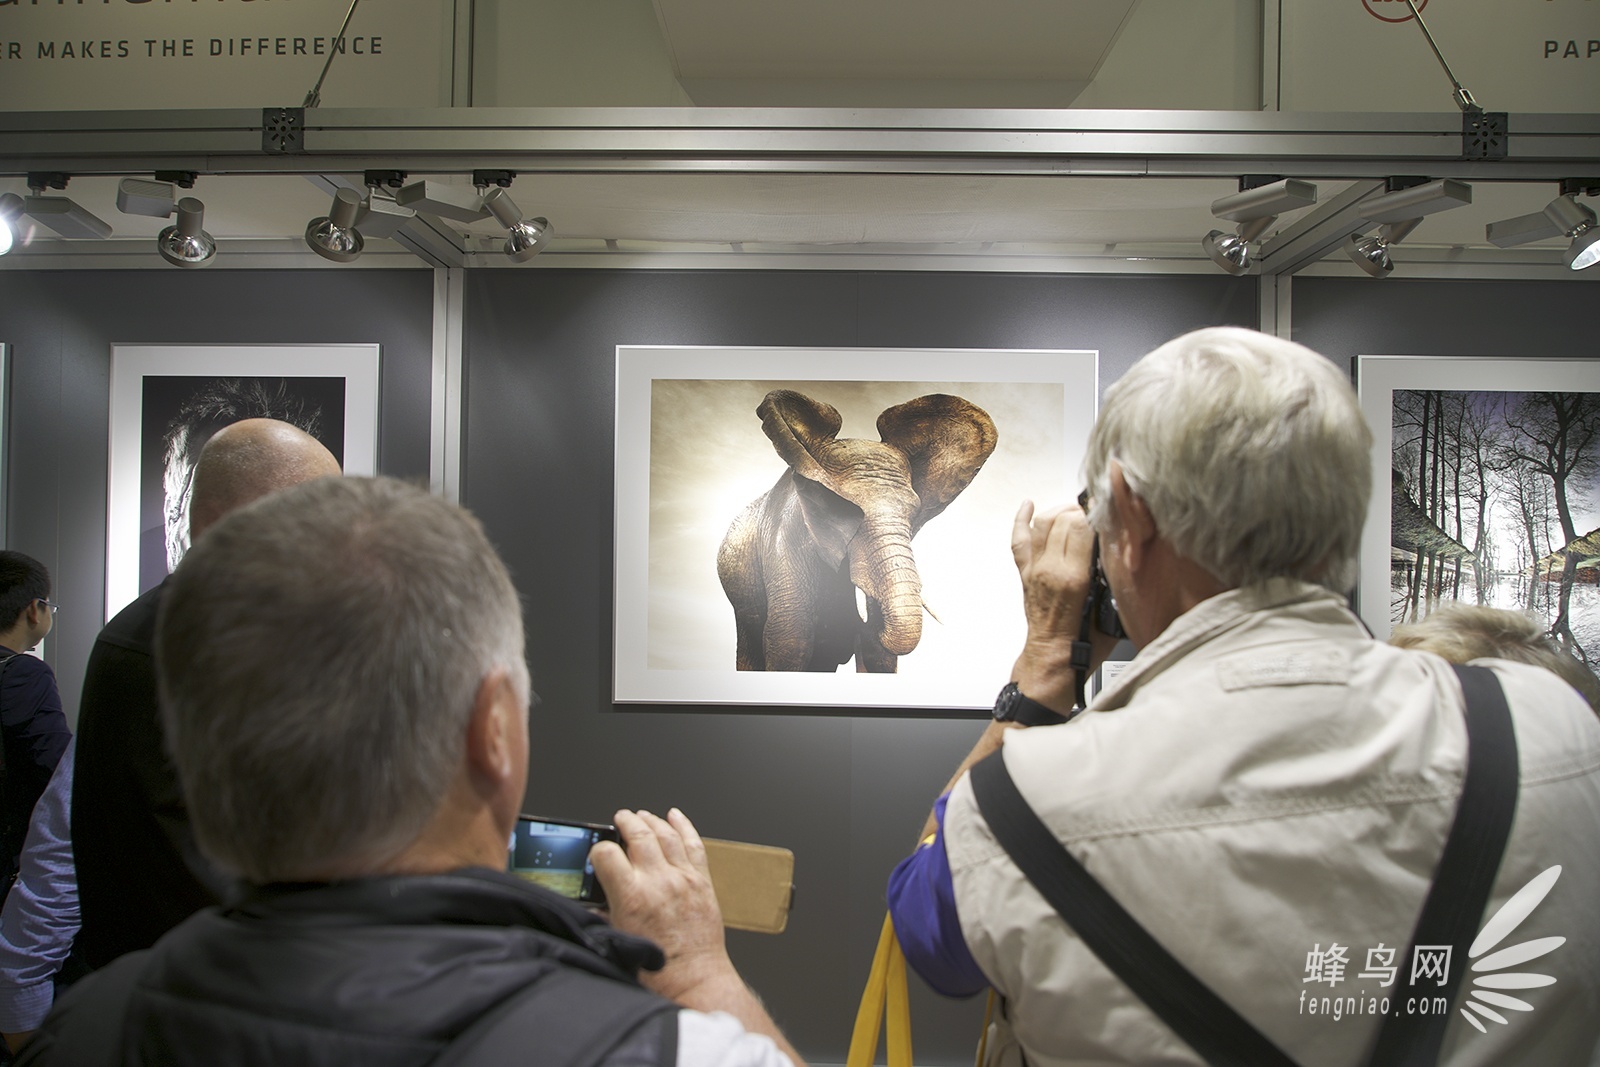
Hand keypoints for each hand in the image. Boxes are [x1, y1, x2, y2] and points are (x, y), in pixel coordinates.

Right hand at [590, 808, 732, 1004]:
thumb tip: (593, 902)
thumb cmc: (658, 969)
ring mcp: (683, 879)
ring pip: (665, 835)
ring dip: (651, 820)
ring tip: (641, 815)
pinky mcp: (702, 882)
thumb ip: (603, 915)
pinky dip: (684, 826)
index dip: (598, 850)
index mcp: (632, 897)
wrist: (695, 979)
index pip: (607, 854)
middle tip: (620, 818)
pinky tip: (675, 816)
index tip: (598, 854)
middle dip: (625, 821)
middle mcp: (658, 882)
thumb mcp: (618, 940)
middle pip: (638, 834)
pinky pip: (694, 844)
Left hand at [1008, 499, 1113, 710]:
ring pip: (1041, 524)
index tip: (1110, 512)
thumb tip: (1122, 552)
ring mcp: (1034, 569)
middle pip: (1062, 520)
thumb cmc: (1083, 644)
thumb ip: (1114, 578)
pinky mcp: (1025, 573)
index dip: (1097, 514)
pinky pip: (1019, 540)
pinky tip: (1029, 506)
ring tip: (1075, 513)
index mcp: (1073, 578)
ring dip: (1059, 512)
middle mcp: (1050, 569)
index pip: (1082, 527)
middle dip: (1082, 512)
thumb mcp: (1111, 610)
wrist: (1053, 660)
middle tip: (1097, 516)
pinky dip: (1022, 520)